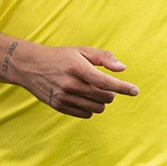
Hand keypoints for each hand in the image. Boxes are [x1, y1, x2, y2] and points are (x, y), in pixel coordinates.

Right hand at [14, 45, 138, 118]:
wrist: (30, 66)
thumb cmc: (60, 56)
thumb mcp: (81, 51)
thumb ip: (103, 58)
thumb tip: (122, 69)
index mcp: (78, 68)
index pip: (106, 82)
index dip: (123, 87)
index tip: (135, 91)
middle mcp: (71, 84)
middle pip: (104, 97)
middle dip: (110, 93)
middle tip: (105, 86)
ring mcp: (64, 97)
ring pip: (97, 108)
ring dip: (101, 102)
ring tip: (93, 91)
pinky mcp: (59, 106)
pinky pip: (86, 114)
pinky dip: (90, 108)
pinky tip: (84, 98)